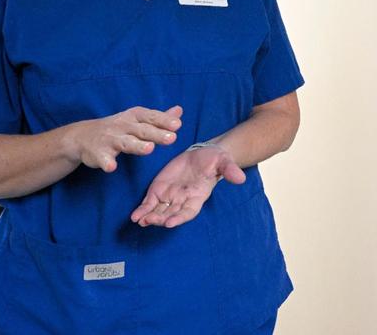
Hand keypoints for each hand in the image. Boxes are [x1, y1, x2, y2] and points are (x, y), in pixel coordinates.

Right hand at [66, 105, 182, 172]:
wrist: (83, 136)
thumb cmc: (118, 128)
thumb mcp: (137, 119)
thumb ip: (159, 117)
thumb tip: (179, 111)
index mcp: (135, 116)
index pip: (151, 117)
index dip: (164, 120)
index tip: (177, 125)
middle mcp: (123, 126)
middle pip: (142, 130)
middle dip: (157, 133)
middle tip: (172, 138)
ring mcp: (110, 139)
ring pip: (125, 143)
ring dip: (137, 145)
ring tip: (149, 149)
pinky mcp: (98, 153)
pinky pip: (103, 158)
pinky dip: (107, 162)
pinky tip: (112, 167)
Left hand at [129, 143, 245, 227]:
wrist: (202, 153)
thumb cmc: (215, 159)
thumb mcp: (223, 161)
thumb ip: (229, 170)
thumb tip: (241, 178)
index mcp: (198, 197)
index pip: (188, 212)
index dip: (179, 218)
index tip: (170, 223)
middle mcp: (183, 200)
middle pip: (170, 214)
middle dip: (160, 218)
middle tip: (151, 220)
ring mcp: (170, 197)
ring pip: (158, 211)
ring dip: (149, 217)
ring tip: (140, 220)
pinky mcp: (159, 190)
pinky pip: (149, 203)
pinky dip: (142, 210)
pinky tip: (135, 216)